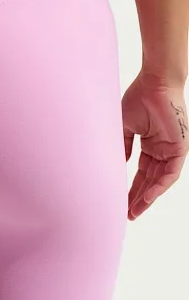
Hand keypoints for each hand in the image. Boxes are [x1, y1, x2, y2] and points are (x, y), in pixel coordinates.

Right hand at [122, 70, 188, 219]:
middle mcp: (161, 150)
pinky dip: (159, 186)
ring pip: (160, 181)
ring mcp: (171, 150)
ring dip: (148, 197)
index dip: (130, 187)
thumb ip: (122, 147)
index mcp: (150, 145)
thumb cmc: (137, 101)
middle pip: (149, 181)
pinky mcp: (180, 149)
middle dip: (138, 198)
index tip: (119, 201)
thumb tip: (119, 166)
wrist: (153, 85)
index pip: (140, 172)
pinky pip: (170, 173)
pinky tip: (148, 197)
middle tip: (127, 214)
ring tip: (134, 211)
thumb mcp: (124, 128)